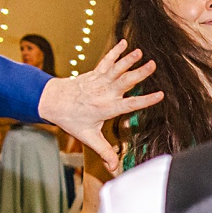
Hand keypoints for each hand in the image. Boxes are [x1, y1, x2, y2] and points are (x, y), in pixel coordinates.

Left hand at [38, 41, 162, 173]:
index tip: (160, 95)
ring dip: (129, 60)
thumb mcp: (88, 137)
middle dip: (139, 73)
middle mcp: (104, 92)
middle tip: (153, 65)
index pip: (130, 104)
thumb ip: (104, 151)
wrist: (51, 101)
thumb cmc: (71, 119)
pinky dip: (116, 51)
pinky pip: (107, 61)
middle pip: (125, 81)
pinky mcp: (95, 73)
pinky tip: (125, 43)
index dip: (146, 100)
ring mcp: (99, 81)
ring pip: (117, 68)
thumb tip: (114, 169)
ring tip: (141, 52)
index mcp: (106, 108)